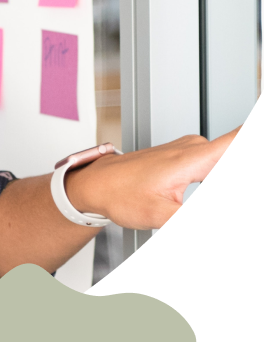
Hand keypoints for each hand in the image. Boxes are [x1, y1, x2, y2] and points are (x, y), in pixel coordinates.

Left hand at [67, 126, 240, 229]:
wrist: (94, 185)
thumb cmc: (118, 194)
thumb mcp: (162, 216)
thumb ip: (188, 218)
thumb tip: (190, 212)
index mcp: (194, 158)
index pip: (238, 136)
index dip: (249, 124)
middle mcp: (195, 148)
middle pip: (232, 146)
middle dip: (222, 163)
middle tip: (179, 191)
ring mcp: (190, 151)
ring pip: (222, 158)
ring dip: (215, 169)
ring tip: (176, 193)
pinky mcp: (186, 158)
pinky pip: (215, 162)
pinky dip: (213, 171)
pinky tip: (195, 186)